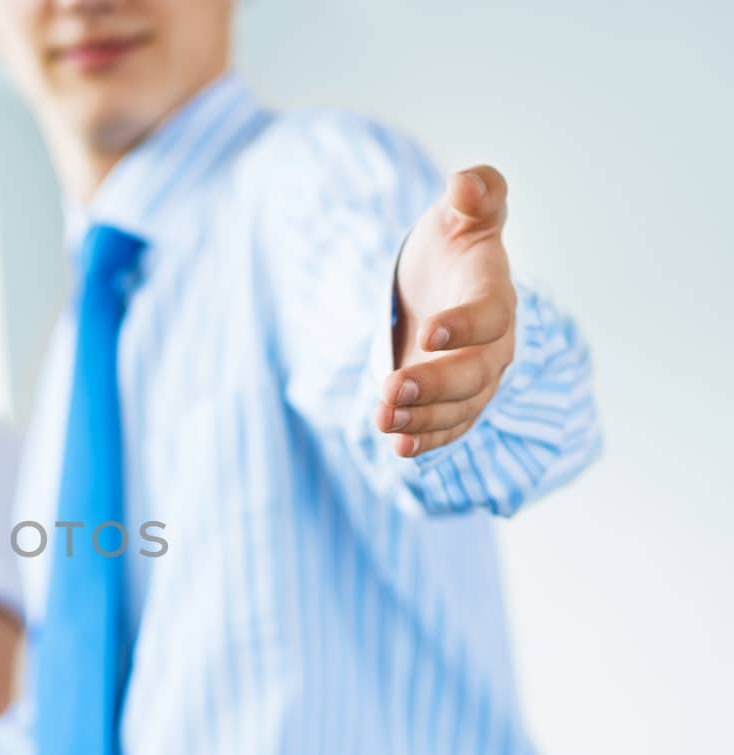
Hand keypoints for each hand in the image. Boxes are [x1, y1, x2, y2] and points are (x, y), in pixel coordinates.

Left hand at [378, 165, 515, 456]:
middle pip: (474, 374)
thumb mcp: (459, 211)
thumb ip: (475, 193)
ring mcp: (474, 376)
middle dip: (435, 386)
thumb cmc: (454, 239)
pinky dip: (428, 440)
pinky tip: (400, 448)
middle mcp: (493, 344)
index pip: (490, 314)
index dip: (466, 325)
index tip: (429, 332)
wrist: (442, 277)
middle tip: (391, 392)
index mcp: (494, 293)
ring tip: (385, 422)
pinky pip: (449, 426)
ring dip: (423, 420)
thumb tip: (467, 182)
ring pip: (460, 408)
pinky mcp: (452, 400)